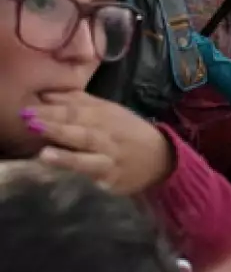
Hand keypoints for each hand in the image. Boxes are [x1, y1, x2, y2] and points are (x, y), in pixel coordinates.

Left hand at [25, 91, 173, 195]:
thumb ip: (78, 102)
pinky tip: (66, 175)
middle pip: (80, 127)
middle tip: (29, 120)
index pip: (76, 109)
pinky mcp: (113, 178)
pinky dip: (80, 172)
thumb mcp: (108, 112)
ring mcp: (111, 157)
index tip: (27, 106)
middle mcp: (107, 134)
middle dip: (55, 124)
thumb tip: (46, 93)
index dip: (52, 108)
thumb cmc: (127, 133)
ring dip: (66, 154)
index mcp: (105, 115)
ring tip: (44, 153)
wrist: (162, 158)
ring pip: (88, 153)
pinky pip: (95, 174)